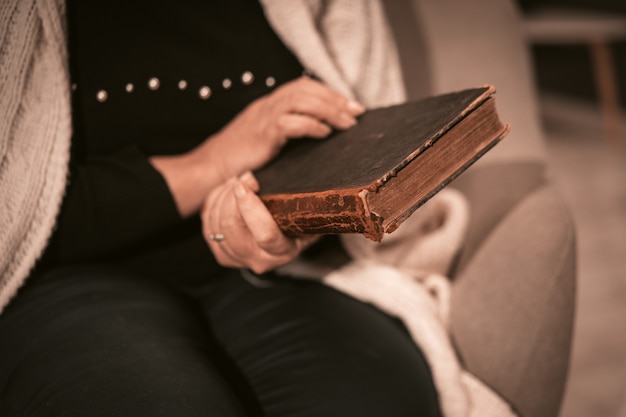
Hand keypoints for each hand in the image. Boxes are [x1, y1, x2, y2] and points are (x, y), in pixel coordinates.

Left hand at [201, 172, 316, 273]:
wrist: (281, 237)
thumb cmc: (298, 219)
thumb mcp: (309, 214)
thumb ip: (311, 206)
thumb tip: (318, 189)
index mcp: (283, 251)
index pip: (265, 234)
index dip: (251, 207)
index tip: (247, 183)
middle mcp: (258, 260)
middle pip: (232, 227)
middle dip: (233, 195)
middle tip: (245, 177)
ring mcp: (236, 258)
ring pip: (216, 223)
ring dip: (223, 195)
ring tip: (238, 181)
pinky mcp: (220, 252)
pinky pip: (207, 222)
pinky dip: (214, 202)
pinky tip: (227, 191)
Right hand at [209, 76, 364, 178]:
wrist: (210, 170)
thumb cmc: (239, 161)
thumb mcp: (266, 142)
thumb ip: (286, 134)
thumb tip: (319, 138)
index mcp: (269, 105)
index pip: (303, 87)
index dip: (329, 93)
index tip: (351, 106)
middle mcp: (267, 105)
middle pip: (305, 88)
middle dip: (335, 99)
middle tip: (357, 112)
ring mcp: (263, 117)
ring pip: (301, 100)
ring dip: (329, 110)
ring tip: (347, 123)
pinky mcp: (262, 133)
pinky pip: (290, 121)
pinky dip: (311, 125)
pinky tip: (324, 133)